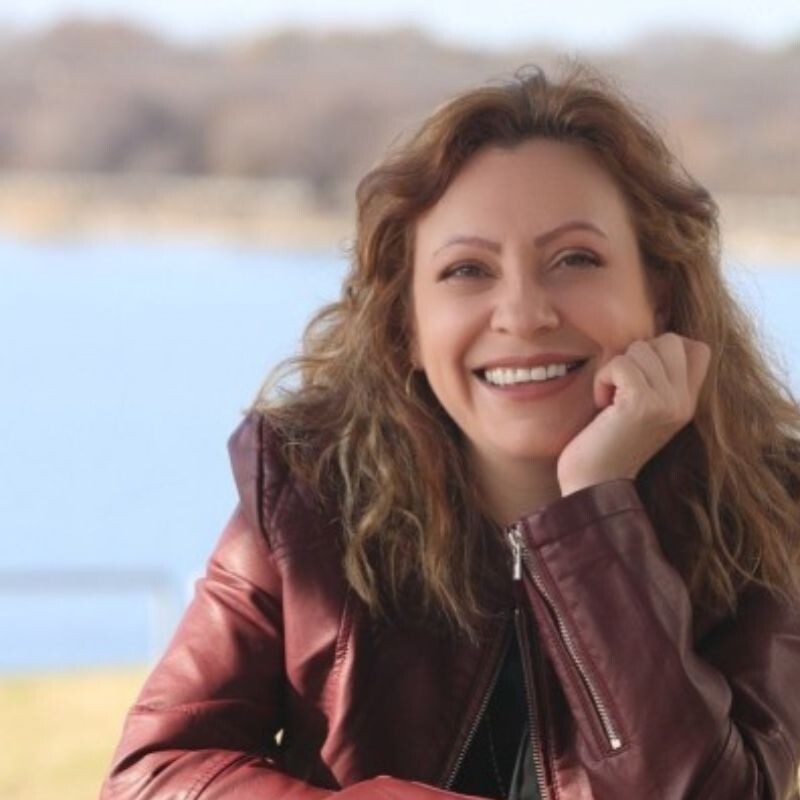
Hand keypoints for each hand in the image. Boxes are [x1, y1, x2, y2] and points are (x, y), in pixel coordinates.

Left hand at [556, 333, 710, 495]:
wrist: (594, 484)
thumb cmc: (606, 444)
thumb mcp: (643, 410)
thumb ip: (656, 379)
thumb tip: (645, 340)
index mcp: (688, 403)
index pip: (698, 348)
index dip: (663, 349)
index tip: (638, 375)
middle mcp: (684, 403)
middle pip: (669, 340)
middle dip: (636, 355)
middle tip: (621, 387)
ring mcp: (666, 403)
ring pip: (641, 348)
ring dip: (614, 369)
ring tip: (610, 400)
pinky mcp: (642, 404)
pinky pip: (620, 363)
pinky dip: (603, 379)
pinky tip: (602, 405)